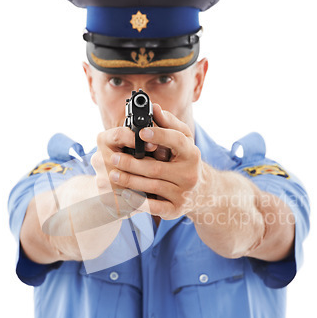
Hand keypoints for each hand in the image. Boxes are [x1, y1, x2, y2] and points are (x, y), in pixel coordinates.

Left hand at [109, 104, 203, 219]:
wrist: (203, 193)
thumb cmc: (186, 161)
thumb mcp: (184, 141)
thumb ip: (169, 124)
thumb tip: (155, 108)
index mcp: (192, 154)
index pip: (177, 141)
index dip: (159, 136)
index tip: (141, 132)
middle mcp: (190, 175)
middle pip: (157, 168)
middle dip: (132, 163)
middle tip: (113, 158)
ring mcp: (183, 194)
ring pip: (153, 186)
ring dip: (130, 181)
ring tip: (113, 174)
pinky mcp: (176, 210)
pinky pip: (155, 206)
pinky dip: (138, 201)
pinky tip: (124, 194)